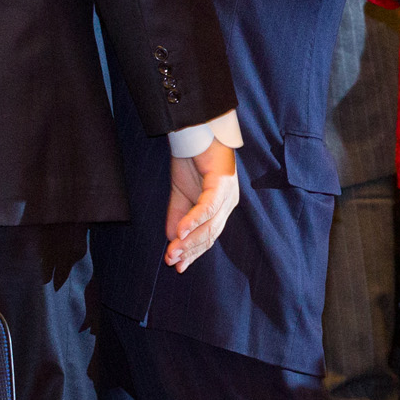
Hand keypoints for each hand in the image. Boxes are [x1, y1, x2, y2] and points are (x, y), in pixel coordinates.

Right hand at [165, 141, 238, 271]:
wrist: (196, 131)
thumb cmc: (192, 161)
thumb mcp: (180, 194)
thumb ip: (178, 216)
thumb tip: (172, 239)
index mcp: (220, 208)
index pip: (208, 237)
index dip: (193, 252)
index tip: (178, 267)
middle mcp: (228, 203)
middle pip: (211, 234)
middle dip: (190, 250)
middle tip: (171, 262)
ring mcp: (228, 193)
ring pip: (210, 224)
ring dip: (190, 240)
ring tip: (172, 251)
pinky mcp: (223, 181)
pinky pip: (208, 206)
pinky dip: (194, 220)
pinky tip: (180, 231)